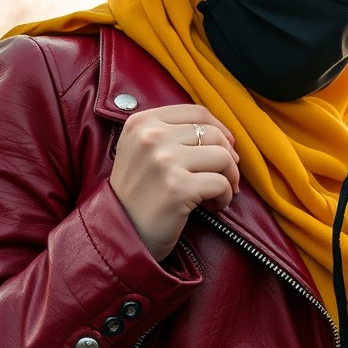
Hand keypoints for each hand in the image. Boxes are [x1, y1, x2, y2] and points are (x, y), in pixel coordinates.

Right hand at [110, 104, 239, 260]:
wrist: (118, 235)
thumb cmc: (137, 195)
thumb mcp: (141, 151)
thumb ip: (172, 134)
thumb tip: (225, 135)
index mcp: (141, 123)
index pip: (197, 112)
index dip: (220, 129)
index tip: (226, 148)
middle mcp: (150, 137)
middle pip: (213, 134)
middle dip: (227, 158)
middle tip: (224, 177)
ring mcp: (164, 162)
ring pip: (222, 156)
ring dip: (229, 178)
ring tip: (216, 193)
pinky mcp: (177, 188)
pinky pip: (222, 183)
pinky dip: (224, 197)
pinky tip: (213, 206)